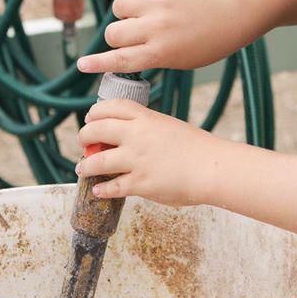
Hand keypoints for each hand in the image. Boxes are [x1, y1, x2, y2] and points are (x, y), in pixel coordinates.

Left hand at [75, 99, 221, 204]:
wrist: (213, 168)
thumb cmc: (199, 149)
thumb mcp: (171, 127)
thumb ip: (150, 130)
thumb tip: (133, 140)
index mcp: (147, 118)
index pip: (112, 107)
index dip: (95, 112)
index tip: (90, 119)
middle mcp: (137, 135)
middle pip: (96, 129)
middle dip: (84, 136)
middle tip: (84, 143)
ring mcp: (137, 160)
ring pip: (97, 161)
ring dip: (86, 165)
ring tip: (83, 168)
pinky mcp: (140, 183)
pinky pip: (112, 187)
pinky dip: (102, 189)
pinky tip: (99, 190)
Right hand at [77, 0, 254, 72]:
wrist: (230, 17)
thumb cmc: (205, 44)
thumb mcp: (178, 60)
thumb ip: (150, 57)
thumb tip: (120, 52)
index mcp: (161, 53)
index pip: (120, 60)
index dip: (98, 64)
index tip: (82, 65)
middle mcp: (158, 29)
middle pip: (114, 33)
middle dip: (116, 36)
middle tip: (132, 35)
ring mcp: (161, 5)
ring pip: (120, 5)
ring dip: (124, 11)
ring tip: (141, 14)